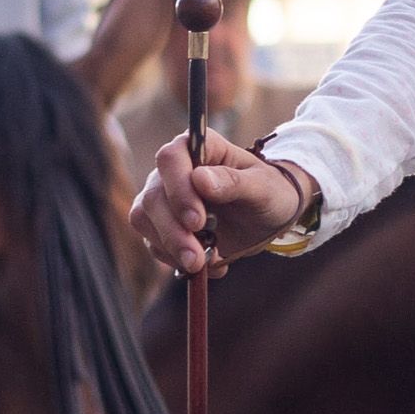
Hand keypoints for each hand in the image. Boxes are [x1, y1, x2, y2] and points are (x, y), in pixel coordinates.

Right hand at [131, 130, 315, 278]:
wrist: (268, 218)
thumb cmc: (269, 192)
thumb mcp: (263, 188)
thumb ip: (234, 182)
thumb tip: (199, 179)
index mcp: (200, 148)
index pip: (171, 159)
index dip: (178, 189)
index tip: (198, 221)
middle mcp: (174, 170)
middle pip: (153, 196)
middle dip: (173, 231)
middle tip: (197, 257)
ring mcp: (163, 197)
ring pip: (145, 220)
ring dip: (170, 247)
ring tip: (202, 264)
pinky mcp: (161, 224)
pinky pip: (154, 243)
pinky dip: (176, 259)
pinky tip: (206, 265)